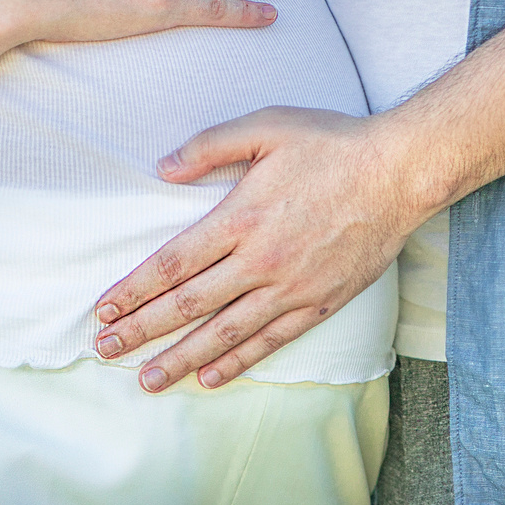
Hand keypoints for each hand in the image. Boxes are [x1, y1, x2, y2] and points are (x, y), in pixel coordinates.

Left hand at [92, 108, 430, 390]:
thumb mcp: (268, 125)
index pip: (174, 263)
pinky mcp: (318, 303)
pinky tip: (208, 377)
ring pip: (223, 333)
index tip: (105, 307)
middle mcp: (260, 259)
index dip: (134, 288)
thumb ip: (211, 145)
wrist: (400, 172)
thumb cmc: (332, 143)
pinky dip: (236, 362)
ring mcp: (290, 287)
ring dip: (180, 358)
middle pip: (188, 305)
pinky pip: (269, 341)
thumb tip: (162, 167)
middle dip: (142, 329)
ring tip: (145, 379)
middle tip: (104, 348)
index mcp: (242, 216)